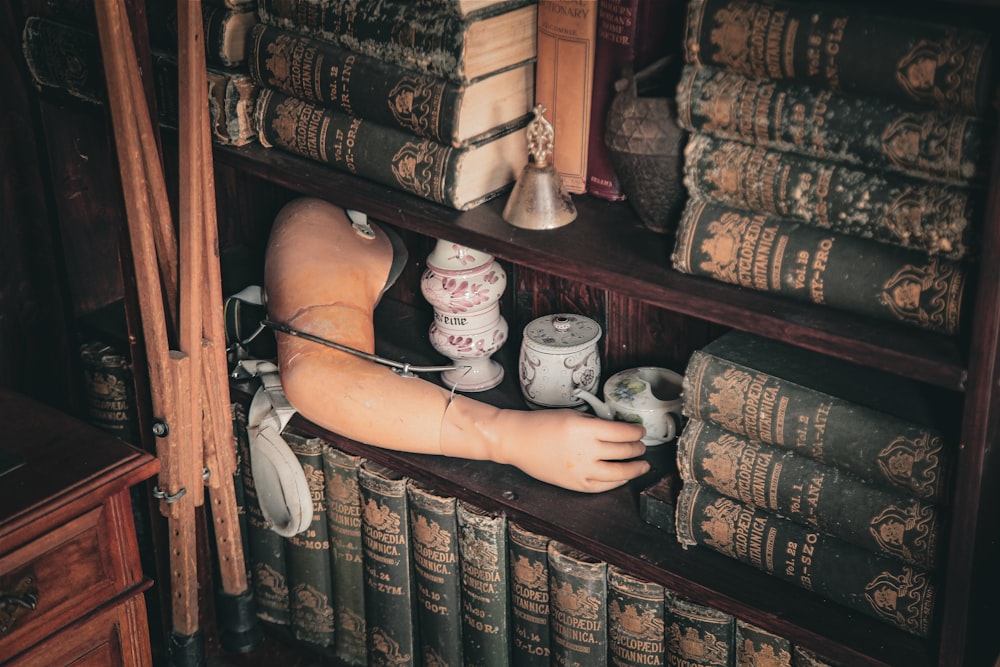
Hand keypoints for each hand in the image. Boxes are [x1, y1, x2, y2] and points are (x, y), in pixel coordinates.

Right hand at [441, 397, 649, 492]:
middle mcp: (585, 451)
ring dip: (634, 468)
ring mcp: (581, 470)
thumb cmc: (543, 424)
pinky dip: (617, 482)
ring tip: (642, 464)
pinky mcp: (574, 484)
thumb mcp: (574, 414)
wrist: (518, 441)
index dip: (636, 432)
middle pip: (624, 451)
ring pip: (619, 472)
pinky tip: (623, 477)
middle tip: (641, 445)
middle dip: (638, 448)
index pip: (623, 433)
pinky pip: (603, 486)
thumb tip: (620, 430)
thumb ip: (596, 423)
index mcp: (585, 429)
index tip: (640, 431)